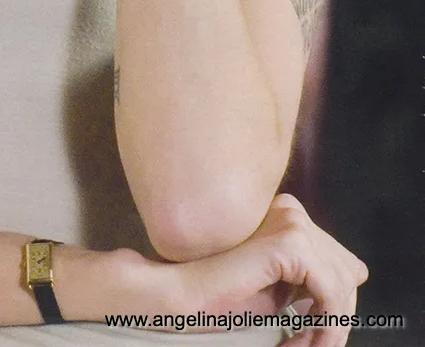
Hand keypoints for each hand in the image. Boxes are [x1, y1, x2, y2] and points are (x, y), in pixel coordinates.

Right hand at [171, 193, 367, 345]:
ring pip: (345, 283)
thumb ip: (312, 277)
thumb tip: (358, 273)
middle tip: (309, 346)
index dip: (332, 303)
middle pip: (348, 270)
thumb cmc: (223, 296)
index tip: (313, 335)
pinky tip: (302, 341)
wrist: (183, 296)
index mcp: (287, 214)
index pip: (340, 259)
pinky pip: (333, 291)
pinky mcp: (290, 242)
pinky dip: (326, 324)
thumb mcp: (280, 287)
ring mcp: (291, 221)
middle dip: (336, 316)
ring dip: (332, 325)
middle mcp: (291, 209)